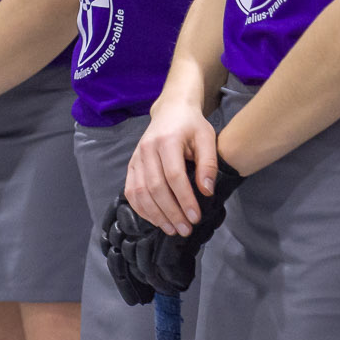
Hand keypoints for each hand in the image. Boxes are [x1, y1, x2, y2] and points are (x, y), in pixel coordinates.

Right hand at [125, 93, 219, 235]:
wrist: (171, 110)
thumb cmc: (192, 125)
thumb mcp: (207, 138)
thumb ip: (208, 164)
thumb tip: (206, 191)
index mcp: (167, 141)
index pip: (174, 176)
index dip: (184, 199)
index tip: (195, 217)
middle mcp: (147, 149)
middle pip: (155, 188)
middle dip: (171, 212)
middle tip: (186, 229)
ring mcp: (136, 157)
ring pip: (141, 192)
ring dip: (156, 215)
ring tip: (172, 229)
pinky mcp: (131, 165)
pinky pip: (131, 191)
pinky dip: (142, 209)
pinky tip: (156, 220)